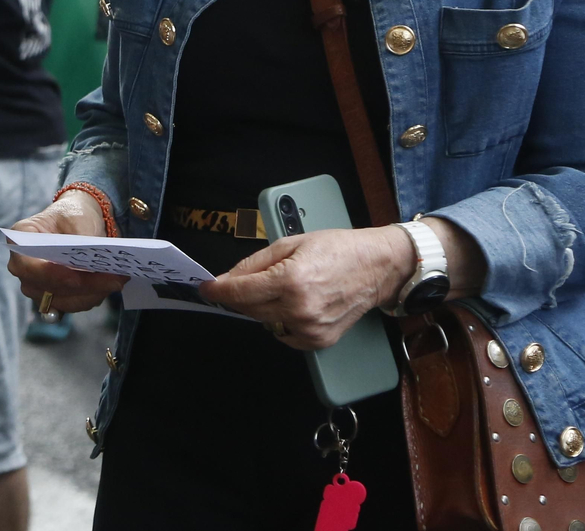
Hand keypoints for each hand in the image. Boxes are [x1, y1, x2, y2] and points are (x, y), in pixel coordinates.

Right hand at [6, 194, 126, 313]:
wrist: (77, 222)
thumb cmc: (72, 215)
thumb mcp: (78, 218)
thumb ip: (81, 242)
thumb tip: (92, 267)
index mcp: (20, 241)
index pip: (28, 266)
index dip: (50, 275)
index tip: (75, 277)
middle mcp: (23, 269)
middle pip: (50, 288)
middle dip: (85, 285)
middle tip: (116, 278)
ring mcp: (37, 286)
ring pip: (66, 300)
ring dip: (94, 292)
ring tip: (119, 279)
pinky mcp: (55, 297)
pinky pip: (75, 303)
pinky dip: (94, 295)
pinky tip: (111, 283)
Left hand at [199, 226, 411, 350]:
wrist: (377, 268)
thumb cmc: (338, 249)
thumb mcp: (291, 243)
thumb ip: (255, 263)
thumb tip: (228, 279)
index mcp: (291, 281)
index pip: (240, 292)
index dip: (218, 291)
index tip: (206, 289)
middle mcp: (300, 309)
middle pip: (249, 309)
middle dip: (240, 296)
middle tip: (242, 282)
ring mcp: (310, 329)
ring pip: (265, 322)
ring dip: (261, 307)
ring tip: (281, 288)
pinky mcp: (319, 341)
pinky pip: (283, 334)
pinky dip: (280, 320)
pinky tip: (295, 303)